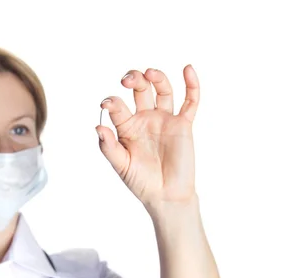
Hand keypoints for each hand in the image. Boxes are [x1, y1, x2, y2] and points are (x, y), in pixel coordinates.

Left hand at [96, 65, 199, 212]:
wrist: (166, 196)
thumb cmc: (141, 182)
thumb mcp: (121, 165)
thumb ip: (109, 147)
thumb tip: (98, 126)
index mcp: (127, 126)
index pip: (118, 107)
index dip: (112, 102)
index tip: (107, 103)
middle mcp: (145, 119)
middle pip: (140, 90)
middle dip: (134, 80)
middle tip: (127, 79)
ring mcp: (165, 120)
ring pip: (163, 90)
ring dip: (157, 78)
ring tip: (150, 73)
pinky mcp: (183, 124)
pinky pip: (190, 102)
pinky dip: (191, 85)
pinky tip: (188, 70)